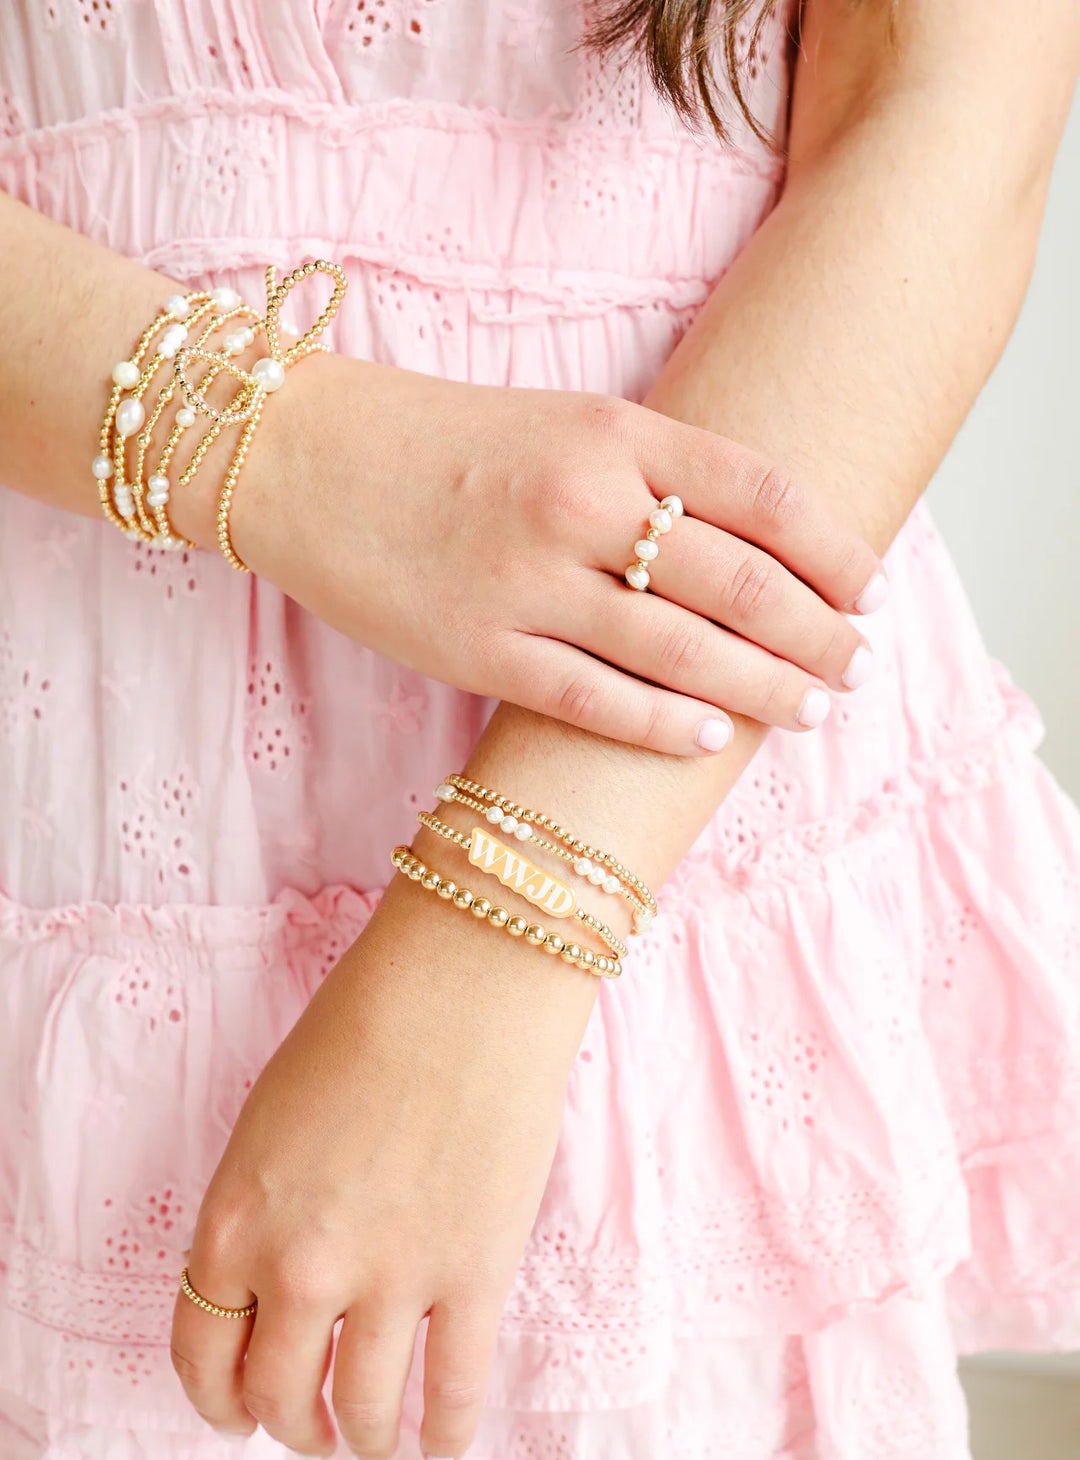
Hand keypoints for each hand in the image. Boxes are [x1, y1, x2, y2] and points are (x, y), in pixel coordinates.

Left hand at [170, 861, 595, 1459]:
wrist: (463, 981)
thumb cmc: (363, 1024)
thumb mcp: (268, 1124)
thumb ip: (260, 1215)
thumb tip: (281, 1286)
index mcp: (234, 1222)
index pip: (201, 1355)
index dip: (217, 1401)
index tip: (237, 1412)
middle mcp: (300, 1268)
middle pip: (276, 1396)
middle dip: (288, 1424)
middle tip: (307, 1427)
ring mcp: (392, 1279)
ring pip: (362, 1410)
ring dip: (360, 1436)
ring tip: (371, 1436)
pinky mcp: (475, 1275)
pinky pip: (454, 1388)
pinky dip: (446, 1428)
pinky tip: (443, 1439)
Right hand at [179, 354, 886, 755]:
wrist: (299, 458)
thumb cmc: (436, 439)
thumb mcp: (560, 420)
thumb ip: (652, 467)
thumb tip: (750, 538)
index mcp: (612, 432)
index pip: (762, 492)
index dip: (833, 548)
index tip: (870, 588)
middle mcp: (581, 501)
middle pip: (740, 580)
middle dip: (816, 632)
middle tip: (857, 666)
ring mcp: (528, 581)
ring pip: (681, 650)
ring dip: (762, 687)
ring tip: (810, 709)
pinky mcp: (477, 648)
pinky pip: (594, 699)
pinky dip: (661, 724)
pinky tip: (709, 738)